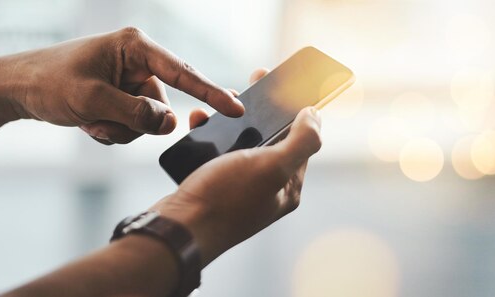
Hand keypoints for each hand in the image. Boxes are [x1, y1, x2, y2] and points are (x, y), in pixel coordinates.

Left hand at [0, 27, 243, 143]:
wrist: (16, 88)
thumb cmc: (49, 82)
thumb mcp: (93, 101)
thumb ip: (137, 114)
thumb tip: (170, 124)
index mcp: (135, 47)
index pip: (182, 72)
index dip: (210, 92)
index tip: (236, 108)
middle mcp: (136, 60)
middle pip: (161, 104)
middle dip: (135, 122)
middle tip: (102, 121)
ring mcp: (128, 79)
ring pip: (146, 120)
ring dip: (120, 129)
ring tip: (89, 121)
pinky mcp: (120, 95)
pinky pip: (132, 124)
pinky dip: (112, 130)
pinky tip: (88, 122)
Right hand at [151, 69, 322, 264]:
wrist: (179, 229)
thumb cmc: (226, 199)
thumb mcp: (273, 166)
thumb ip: (302, 141)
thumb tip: (315, 116)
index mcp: (287, 185)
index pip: (300, 140)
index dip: (294, 109)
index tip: (284, 82)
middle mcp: (266, 188)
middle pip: (269, 138)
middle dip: (261, 109)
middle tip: (249, 83)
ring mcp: (238, 187)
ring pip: (240, 143)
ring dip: (232, 119)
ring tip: (220, 100)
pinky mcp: (212, 186)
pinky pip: (215, 152)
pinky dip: (209, 133)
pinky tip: (199, 122)